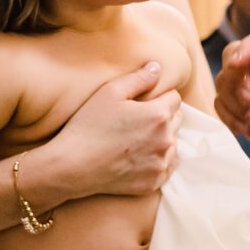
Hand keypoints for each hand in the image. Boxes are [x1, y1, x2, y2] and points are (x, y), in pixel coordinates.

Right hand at [48, 60, 181, 198]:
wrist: (73, 166)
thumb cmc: (89, 125)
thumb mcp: (110, 92)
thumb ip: (139, 78)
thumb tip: (158, 67)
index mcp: (159, 115)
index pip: (174, 98)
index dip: (158, 96)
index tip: (141, 102)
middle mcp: (166, 140)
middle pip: (176, 120)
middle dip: (161, 116)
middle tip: (136, 120)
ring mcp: (161, 163)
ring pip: (172, 143)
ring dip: (161, 138)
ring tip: (134, 139)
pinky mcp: (154, 182)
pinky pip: (167, 166)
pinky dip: (158, 160)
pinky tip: (138, 156)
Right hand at [213, 31, 249, 192]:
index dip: (246, 48)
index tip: (237, 65)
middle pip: (233, 56)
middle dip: (233, 77)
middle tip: (248, 100)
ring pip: (223, 82)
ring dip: (232, 102)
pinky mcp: (243, 112)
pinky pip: (221, 106)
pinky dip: (227, 117)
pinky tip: (246, 129)